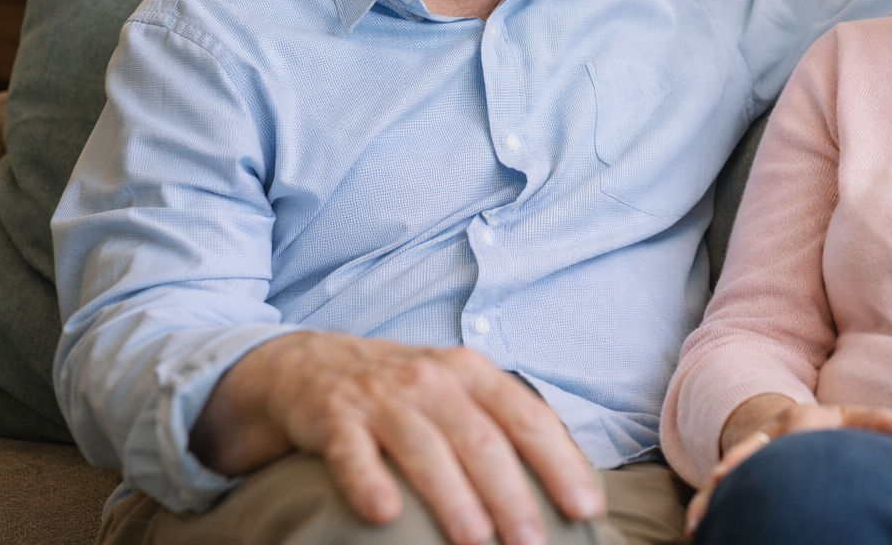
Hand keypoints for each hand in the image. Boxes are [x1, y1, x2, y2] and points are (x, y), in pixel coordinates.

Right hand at [189, 331, 601, 544]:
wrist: (306, 364)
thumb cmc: (401, 392)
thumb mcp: (457, 393)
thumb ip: (503, 426)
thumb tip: (568, 482)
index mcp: (473, 374)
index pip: (528, 418)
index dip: (560, 463)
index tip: (585, 508)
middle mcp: (432, 381)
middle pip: (482, 440)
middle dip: (513, 494)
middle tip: (534, 542)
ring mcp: (381, 397)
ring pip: (425, 448)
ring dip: (453, 497)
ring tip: (476, 540)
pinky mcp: (333, 417)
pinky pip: (352, 452)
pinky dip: (368, 481)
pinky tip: (383, 514)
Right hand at [683, 394, 891, 538]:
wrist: (783, 428)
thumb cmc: (822, 431)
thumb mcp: (846, 421)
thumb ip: (874, 425)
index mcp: (794, 422)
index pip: (786, 431)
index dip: (775, 443)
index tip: (768, 454)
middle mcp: (764, 439)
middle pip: (744, 454)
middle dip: (731, 470)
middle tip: (717, 485)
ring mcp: (746, 460)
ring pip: (722, 480)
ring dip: (709, 501)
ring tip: (698, 527)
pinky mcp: (734, 482)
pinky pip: (714, 498)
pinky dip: (707, 514)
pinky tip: (699, 534)